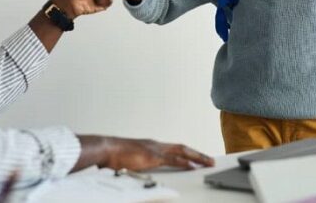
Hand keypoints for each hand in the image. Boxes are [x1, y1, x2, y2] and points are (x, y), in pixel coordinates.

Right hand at [73, 136, 214, 172]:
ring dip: (197, 157)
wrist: (106, 149)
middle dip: (197, 154)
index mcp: (152, 146)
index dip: (188, 153)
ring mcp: (155, 149)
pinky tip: (193, 166)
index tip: (197, 158)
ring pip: (182, 152)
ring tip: (208, 162)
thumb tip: (141, 170)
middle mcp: (156, 145)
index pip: (175, 149)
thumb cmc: (114, 156)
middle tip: (210, 160)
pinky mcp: (152, 156)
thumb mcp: (131, 160)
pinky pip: (172, 160)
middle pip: (182, 148)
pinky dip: (184, 163)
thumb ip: (139, 164)